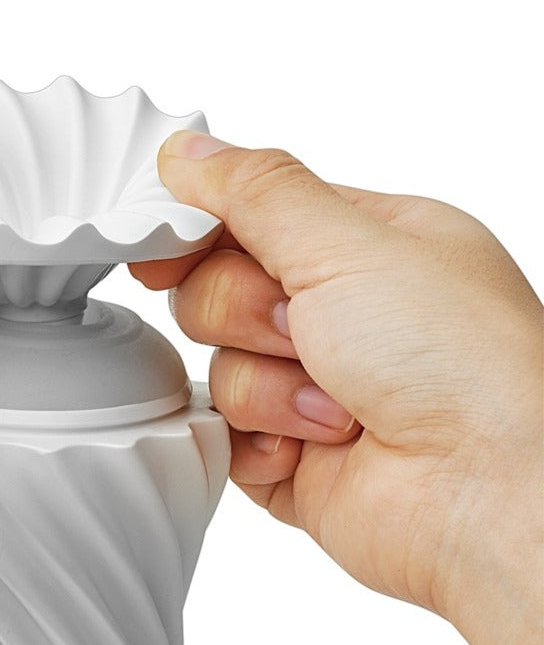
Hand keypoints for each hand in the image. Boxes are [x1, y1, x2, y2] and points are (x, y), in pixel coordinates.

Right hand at [131, 133, 542, 644]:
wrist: (486, 493)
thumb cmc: (462, 364)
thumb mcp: (351, 244)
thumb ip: (257, 193)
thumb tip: (191, 152)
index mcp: (364, 247)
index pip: (248, 216)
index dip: (197, 228)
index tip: (159, 243)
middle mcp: (337, 317)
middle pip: (216, 292)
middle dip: (248, 314)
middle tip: (301, 329)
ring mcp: (313, 390)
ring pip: (219, 369)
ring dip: (269, 389)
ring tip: (338, 407)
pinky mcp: (292, 457)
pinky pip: (225, 439)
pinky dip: (260, 445)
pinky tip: (316, 450)